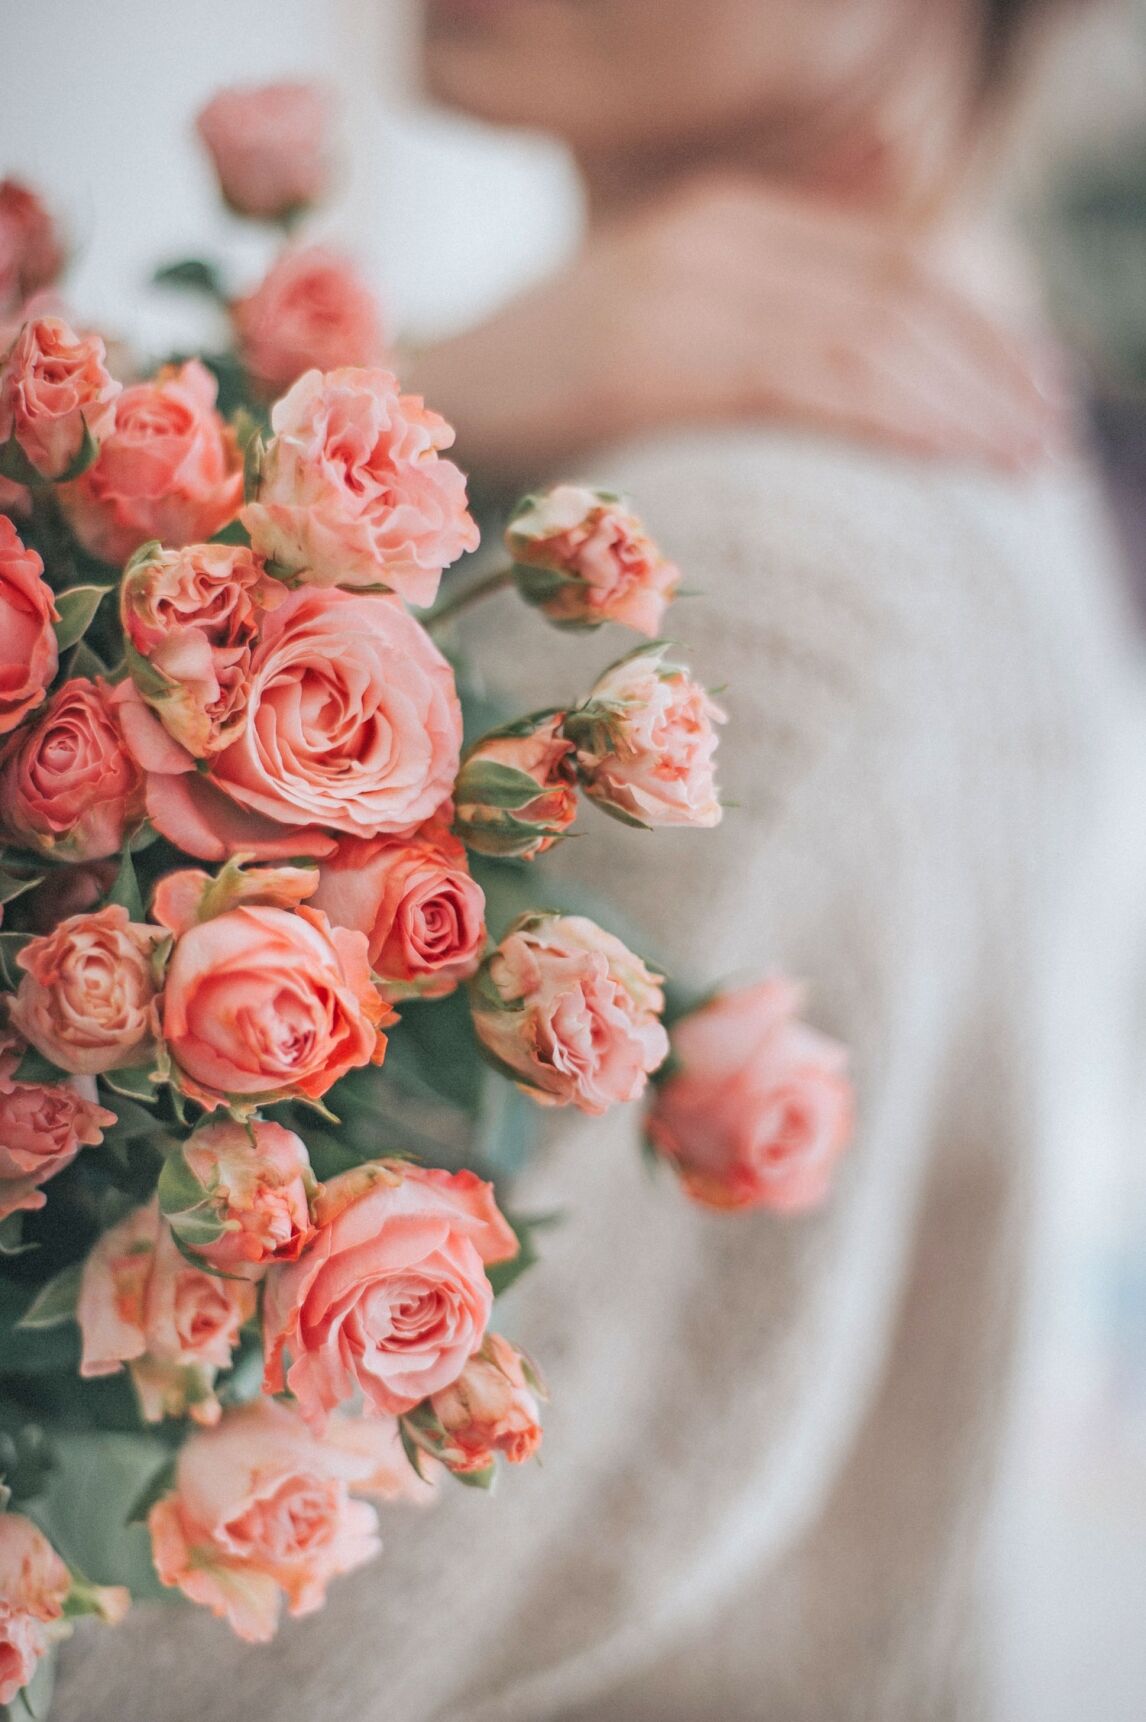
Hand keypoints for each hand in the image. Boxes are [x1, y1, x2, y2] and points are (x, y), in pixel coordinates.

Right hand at [403, 176, 1066, 487]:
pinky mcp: (653, 352)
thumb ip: (737, 356)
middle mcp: (708, 238)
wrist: (405, 414)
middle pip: (892, 294)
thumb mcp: (649, 357)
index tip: (1029, 391)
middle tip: (1048, 438)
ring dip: (963, 401)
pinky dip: (900, 422)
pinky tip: (957, 461)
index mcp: (715, 226)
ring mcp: (679, 287)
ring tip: (1025, 462)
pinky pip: (812, 381)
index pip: (882, 264)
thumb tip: (837, 409)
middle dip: (987, 368)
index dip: (972, 327)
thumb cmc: (530, 411)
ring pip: (867, 336)